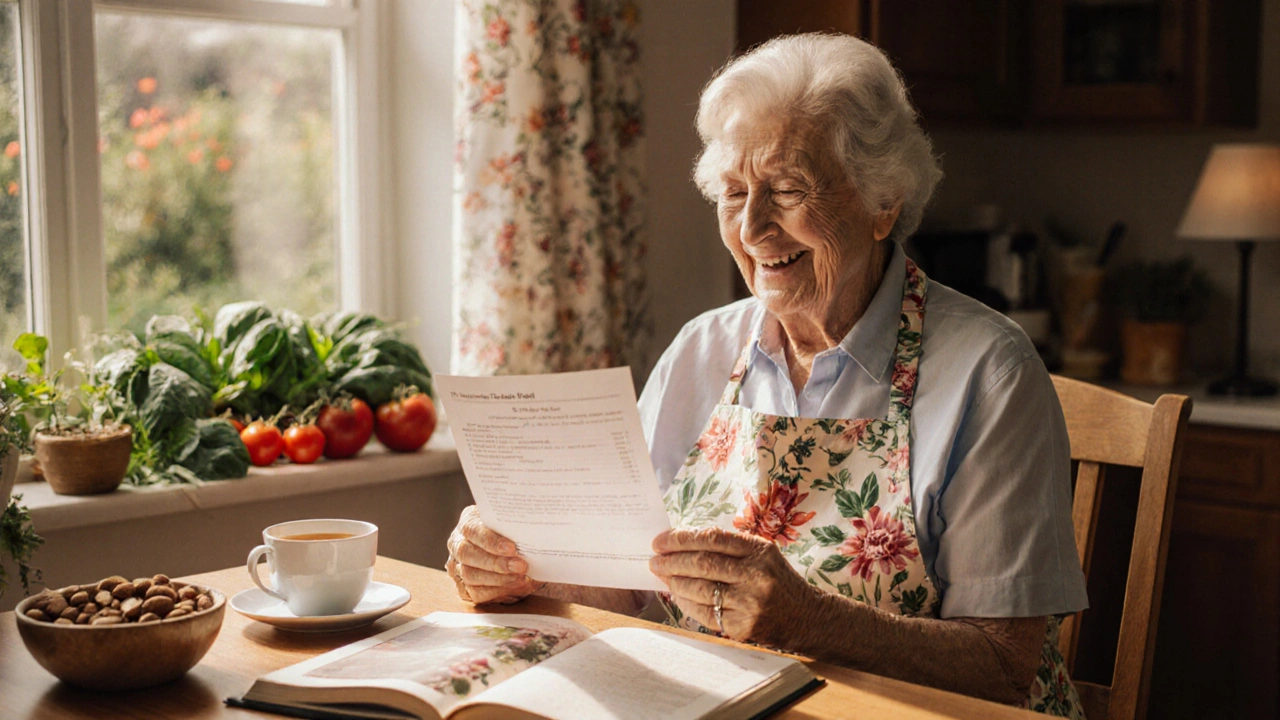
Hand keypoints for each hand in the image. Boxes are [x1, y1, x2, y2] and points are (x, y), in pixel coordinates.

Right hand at [446, 506, 542, 603]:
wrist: (510, 549)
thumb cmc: (511, 533)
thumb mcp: (512, 525)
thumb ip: (516, 527)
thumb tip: (533, 534)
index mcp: (468, 522)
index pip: (473, 530)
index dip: (491, 541)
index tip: (512, 548)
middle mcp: (457, 543)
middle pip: (468, 554)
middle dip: (496, 563)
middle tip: (521, 566)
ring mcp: (457, 566)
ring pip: (470, 575)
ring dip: (499, 579)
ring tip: (522, 578)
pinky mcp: (463, 587)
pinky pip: (476, 592)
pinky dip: (497, 591)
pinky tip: (514, 586)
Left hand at [649, 527, 816, 644]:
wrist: (808, 618)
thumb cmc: (778, 581)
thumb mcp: (762, 554)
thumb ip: (729, 548)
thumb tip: (682, 546)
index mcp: (759, 550)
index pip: (712, 538)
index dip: (681, 538)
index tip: (661, 541)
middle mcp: (756, 574)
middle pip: (702, 563)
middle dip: (672, 560)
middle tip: (654, 560)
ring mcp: (750, 602)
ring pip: (700, 589)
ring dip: (674, 582)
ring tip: (662, 576)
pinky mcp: (744, 627)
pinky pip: (705, 613)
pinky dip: (685, 603)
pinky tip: (677, 596)